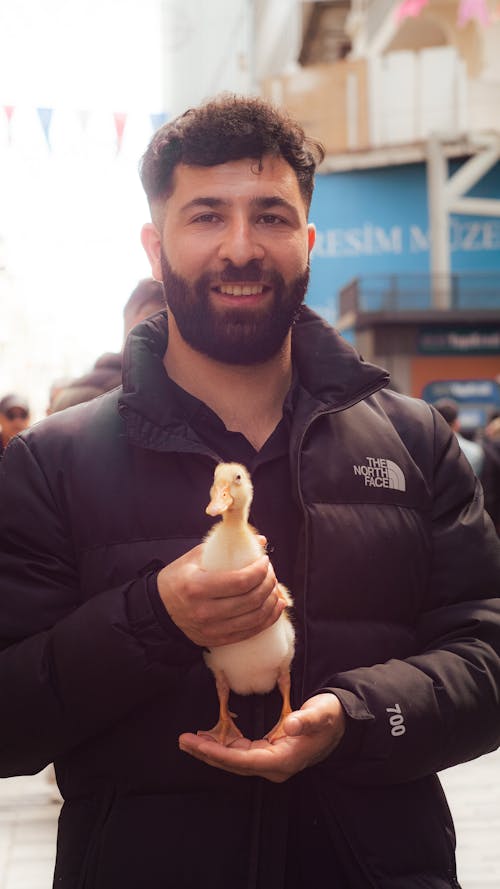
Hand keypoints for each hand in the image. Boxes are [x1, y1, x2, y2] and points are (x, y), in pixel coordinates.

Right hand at [156, 543, 284, 647]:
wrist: (159, 610)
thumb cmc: (177, 579)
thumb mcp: (194, 557)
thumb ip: (225, 546)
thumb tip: (260, 540)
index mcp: (197, 587)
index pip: (240, 581)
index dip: (260, 570)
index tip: (265, 561)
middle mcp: (204, 611)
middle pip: (251, 600)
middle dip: (268, 583)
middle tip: (271, 572)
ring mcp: (211, 629)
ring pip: (254, 618)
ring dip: (271, 601)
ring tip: (275, 588)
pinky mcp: (217, 640)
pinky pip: (250, 632)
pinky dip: (268, 619)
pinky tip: (276, 606)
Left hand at [178, 693, 345, 781]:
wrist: (339, 722)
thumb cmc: (330, 715)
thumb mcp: (323, 713)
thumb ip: (308, 719)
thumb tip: (293, 726)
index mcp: (284, 760)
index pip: (244, 761)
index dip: (219, 754)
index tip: (198, 744)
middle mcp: (275, 766)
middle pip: (234, 764)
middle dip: (207, 753)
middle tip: (183, 741)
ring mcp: (271, 761)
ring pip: (234, 760)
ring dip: (211, 750)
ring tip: (188, 739)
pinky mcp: (269, 754)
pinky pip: (241, 753)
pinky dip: (223, 746)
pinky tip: (209, 737)